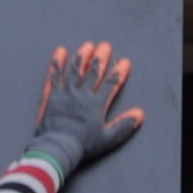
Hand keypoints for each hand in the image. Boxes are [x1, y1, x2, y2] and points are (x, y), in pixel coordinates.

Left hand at [30, 42, 142, 174]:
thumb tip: (140, 114)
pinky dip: (57, 63)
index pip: (111, 83)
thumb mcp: (107, 139)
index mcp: (96, 103)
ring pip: (75, 69)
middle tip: (105, 46)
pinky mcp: (52, 94)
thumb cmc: (83, 145)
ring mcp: (66, 92)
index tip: (125, 62)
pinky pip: (55, 75)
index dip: (119, 72)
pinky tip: (60, 52)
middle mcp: (82, 93)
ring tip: (88, 46)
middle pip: (93, 71)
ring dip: (82, 56)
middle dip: (101, 58)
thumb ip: (124, 125)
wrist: (57, 147)